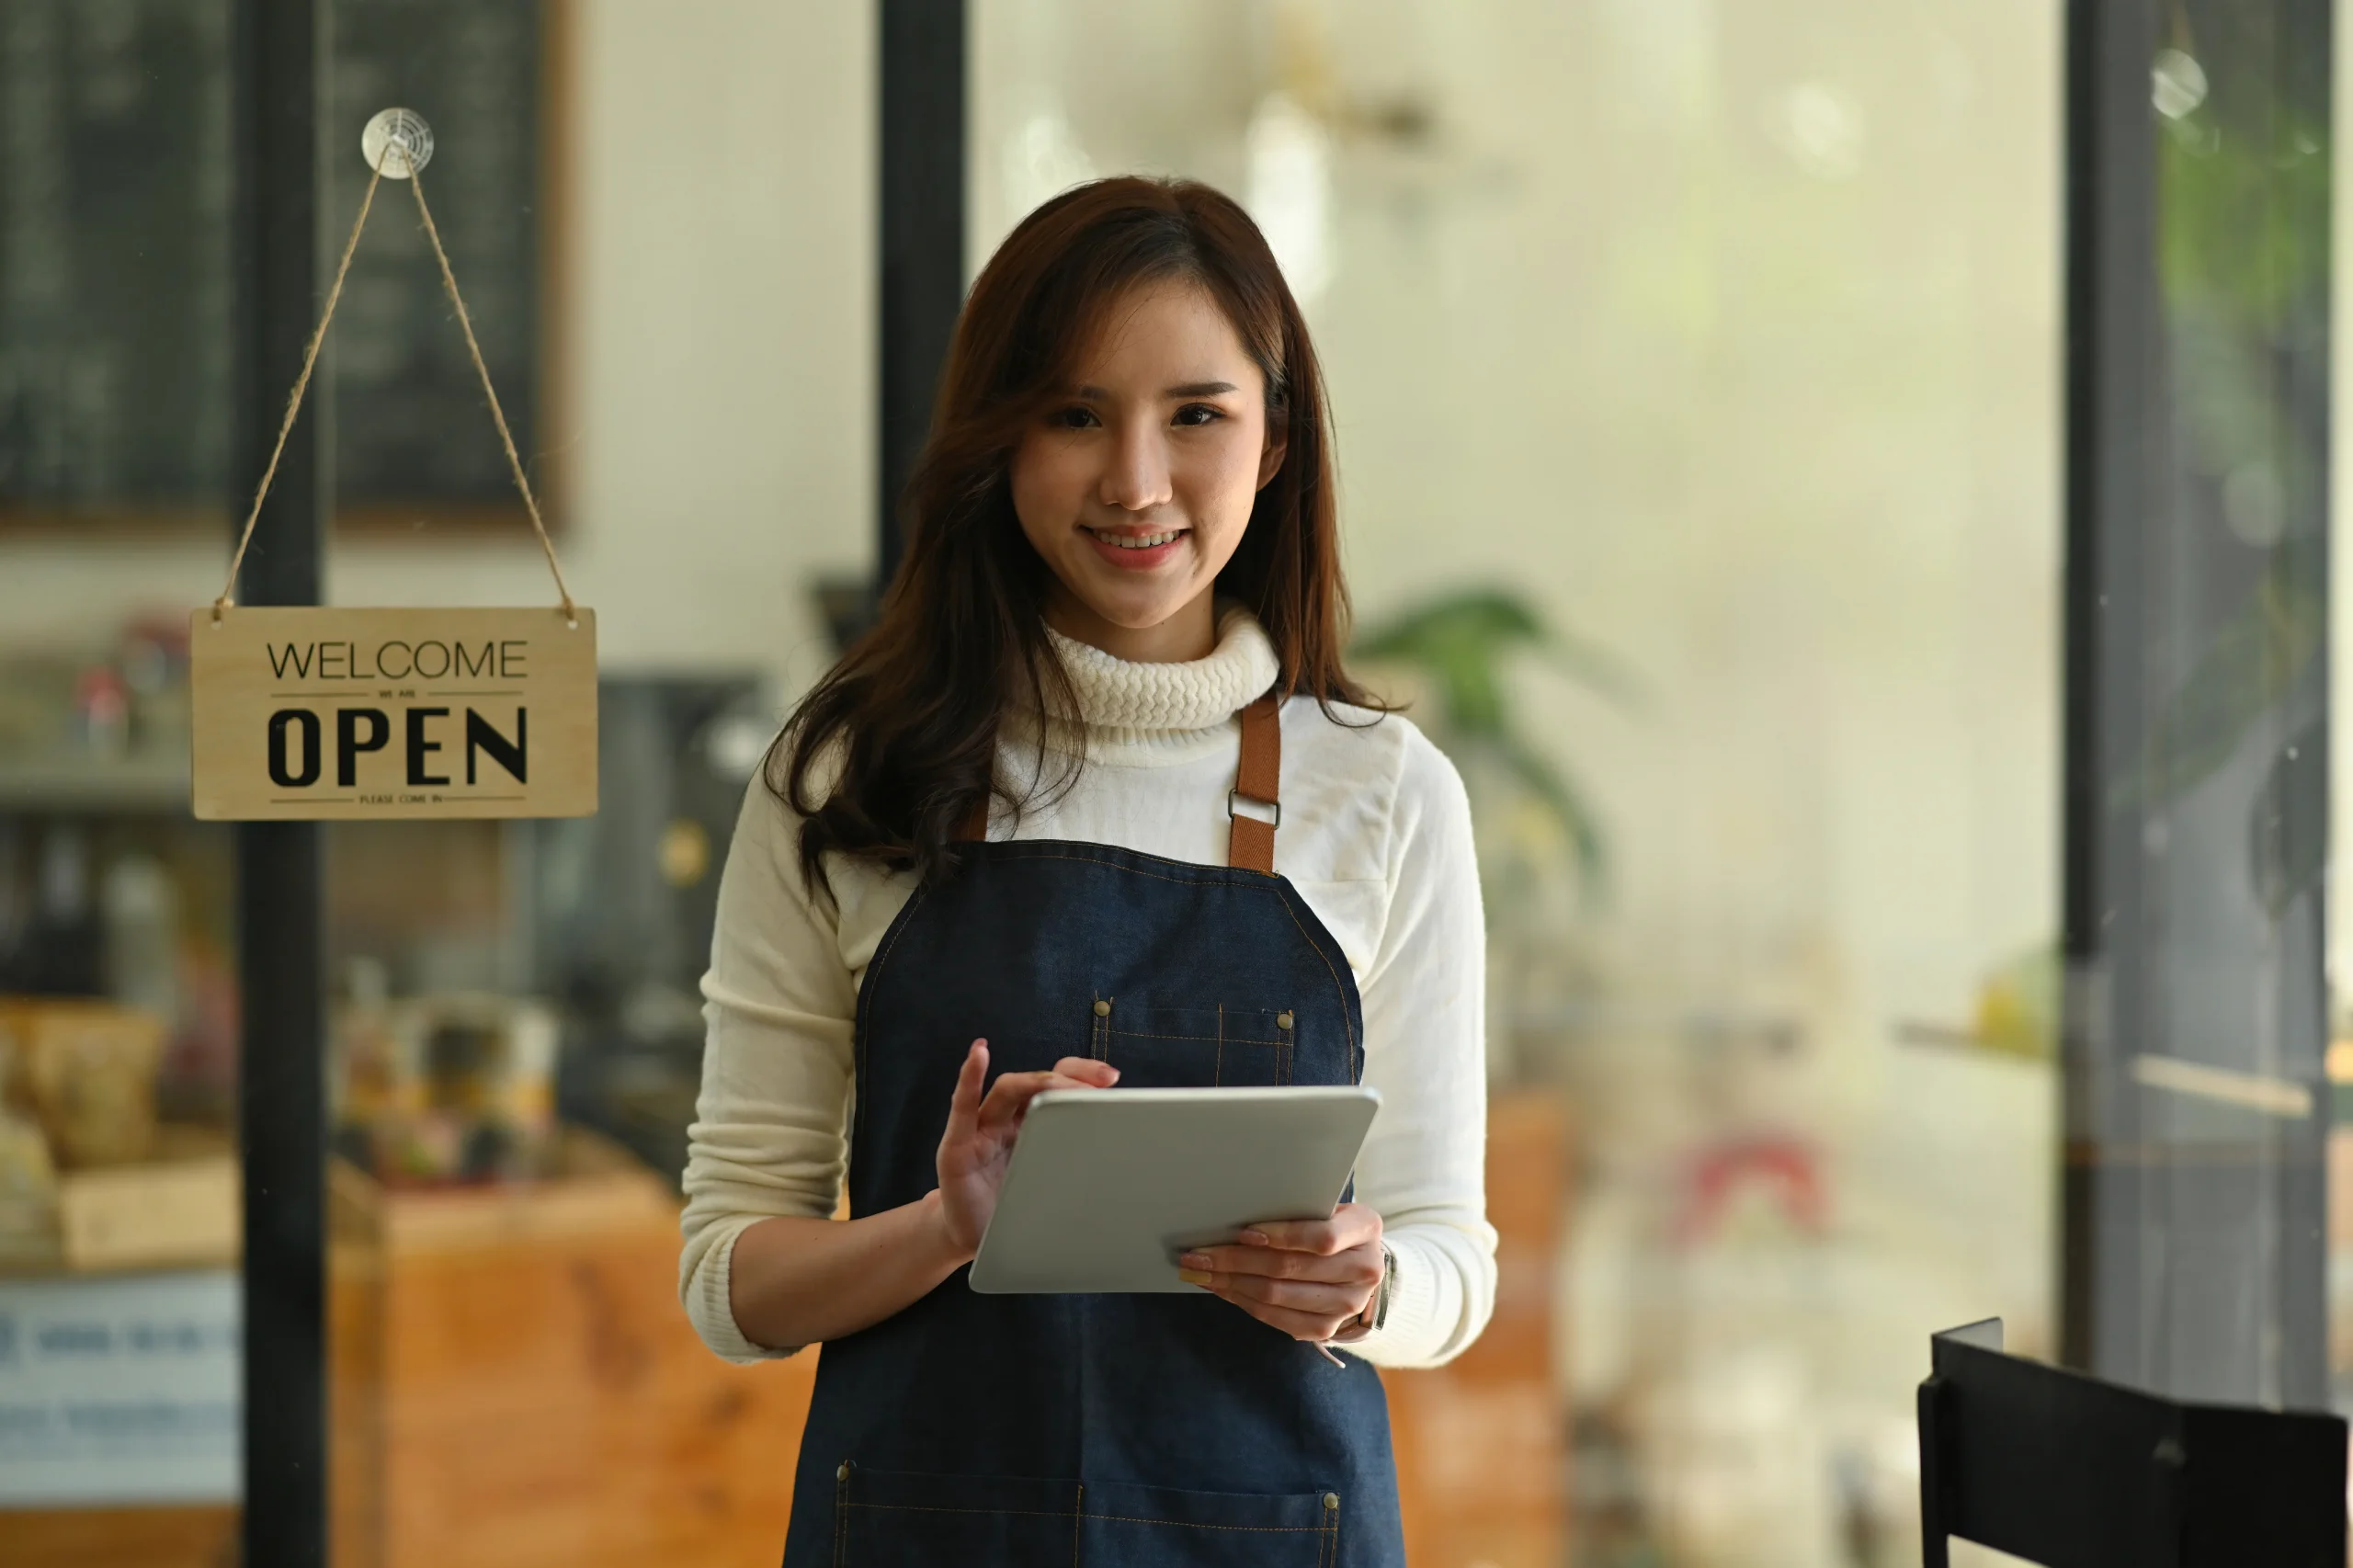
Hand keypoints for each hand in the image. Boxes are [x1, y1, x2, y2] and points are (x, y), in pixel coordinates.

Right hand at [934, 1039, 1117, 1258]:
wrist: (973, 1243)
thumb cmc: (1011, 1211)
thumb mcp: (1051, 1185)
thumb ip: (1074, 1167)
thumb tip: (1121, 1163)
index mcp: (1031, 1127)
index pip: (1056, 1088)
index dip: (1083, 1077)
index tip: (1112, 1079)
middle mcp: (1007, 1120)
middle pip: (1037, 1082)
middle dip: (1070, 1077)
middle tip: (1101, 1082)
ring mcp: (981, 1130)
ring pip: (1008, 1089)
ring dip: (1036, 1081)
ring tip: (1060, 1085)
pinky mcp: (956, 1147)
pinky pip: (963, 1107)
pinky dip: (970, 1078)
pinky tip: (979, 1054)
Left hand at [1177, 1203, 1383, 1342]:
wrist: (1361, 1265)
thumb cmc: (1333, 1225)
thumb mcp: (1327, 1207)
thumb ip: (1297, 1208)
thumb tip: (1237, 1212)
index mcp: (1365, 1229)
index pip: (1321, 1237)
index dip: (1280, 1235)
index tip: (1242, 1232)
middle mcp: (1363, 1270)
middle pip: (1289, 1268)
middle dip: (1235, 1260)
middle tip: (1197, 1254)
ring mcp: (1347, 1305)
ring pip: (1277, 1295)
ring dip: (1230, 1283)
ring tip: (1199, 1272)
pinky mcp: (1326, 1329)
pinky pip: (1275, 1318)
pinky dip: (1242, 1302)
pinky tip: (1221, 1288)